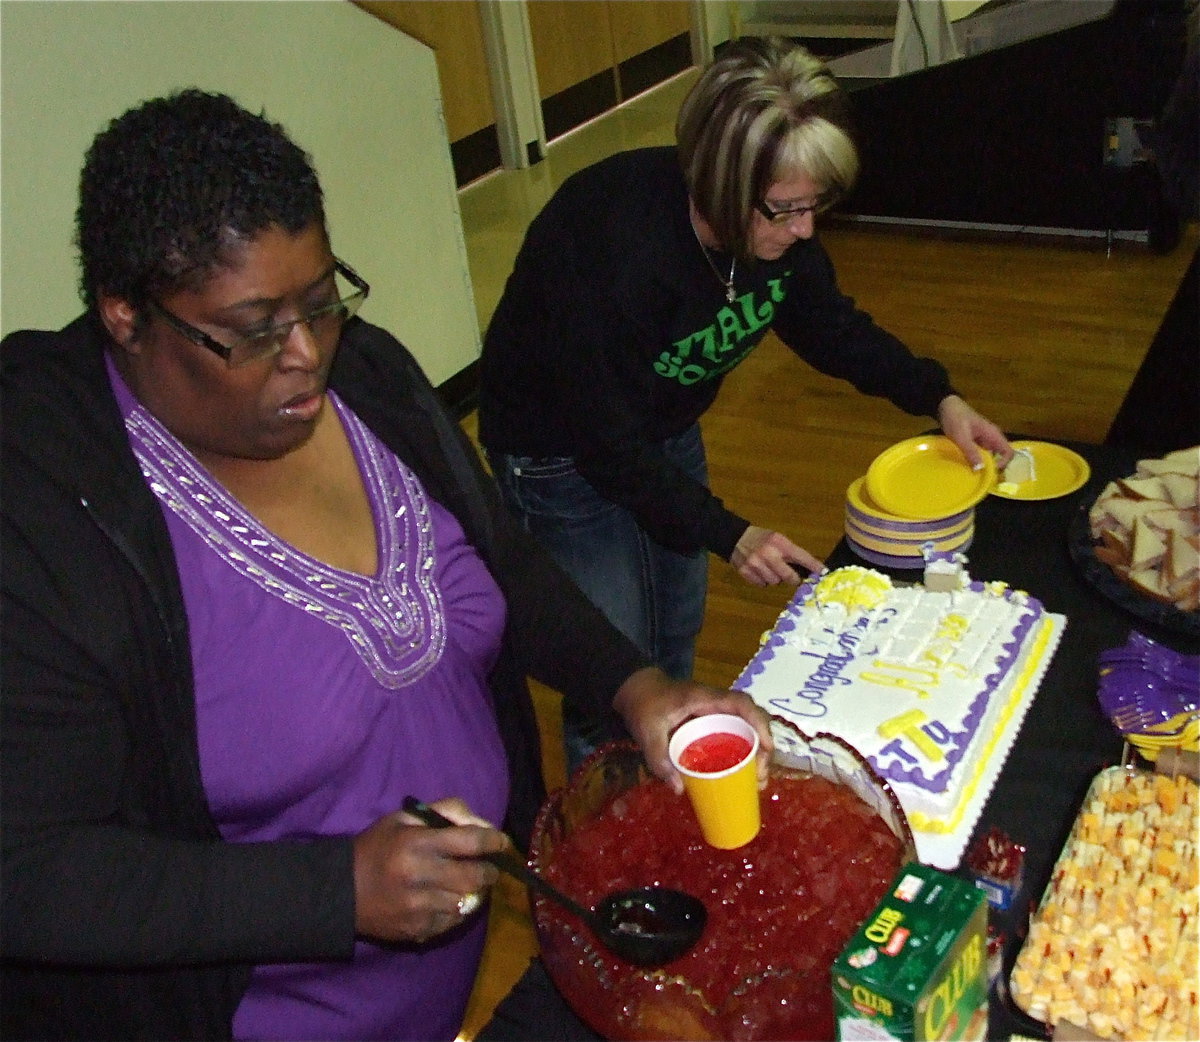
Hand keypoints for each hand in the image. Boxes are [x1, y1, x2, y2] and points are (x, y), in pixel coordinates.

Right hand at [352, 798, 505, 943]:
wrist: (340, 892)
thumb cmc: (376, 848)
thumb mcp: (404, 817)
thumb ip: (445, 811)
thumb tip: (481, 824)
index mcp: (418, 843)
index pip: (472, 842)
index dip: (494, 841)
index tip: (502, 842)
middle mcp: (421, 876)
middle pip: (477, 876)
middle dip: (490, 870)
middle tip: (488, 867)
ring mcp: (420, 907)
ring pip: (469, 902)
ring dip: (475, 892)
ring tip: (468, 883)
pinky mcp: (417, 930)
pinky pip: (453, 922)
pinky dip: (458, 911)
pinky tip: (447, 901)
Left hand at [612, 667, 774, 794]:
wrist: (635, 691)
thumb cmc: (643, 705)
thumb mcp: (647, 731)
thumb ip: (658, 758)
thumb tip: (679, 789)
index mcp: (705, 699)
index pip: (741, 703)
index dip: (758, 722)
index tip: (768, 747)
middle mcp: (716, 704)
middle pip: (751, 718)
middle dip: (762, 745)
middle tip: (761, 775)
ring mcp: (715, 713)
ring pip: (746, 727)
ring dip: (756, 752)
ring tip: (758, 780)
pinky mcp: (711, 723)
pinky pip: (734, 734)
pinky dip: (742, 753)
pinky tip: (742, 775)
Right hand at [731, 526, 823, 585]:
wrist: (735, 537)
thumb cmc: (762, 539)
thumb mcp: (778, 539)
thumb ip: (791, 552)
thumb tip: (809, 570)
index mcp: (779, 543)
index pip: (801, 557)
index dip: (814, 566)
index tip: (824, 573)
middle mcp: (768, 554)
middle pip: (789, 577)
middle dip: (793, 578)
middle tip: (792, 577)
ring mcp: (756, 564)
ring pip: (774, 582)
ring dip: (775, 578)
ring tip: (769, 568)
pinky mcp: (745, 572)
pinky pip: (761, 584)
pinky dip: (763, 580)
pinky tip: (759, 571)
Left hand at [937, 395, 1012, 468]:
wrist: (945, 405)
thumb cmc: (955, 418)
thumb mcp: (961, 437)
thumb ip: (971, 452)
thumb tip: (980, 469)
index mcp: (993, 434)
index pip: (1009, 452)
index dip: (1003, 463)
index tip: (991, 472)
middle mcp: (992, 437)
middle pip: (1000, 456)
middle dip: (994, 467)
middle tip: (982, 477)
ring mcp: (984, 439)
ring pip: (990, 456)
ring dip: (984, 464)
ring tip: (974, 474)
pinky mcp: (976, 441)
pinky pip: (981, 453)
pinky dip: (977, 460)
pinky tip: (967, 466)